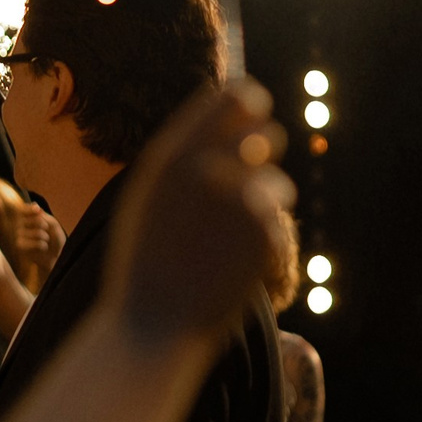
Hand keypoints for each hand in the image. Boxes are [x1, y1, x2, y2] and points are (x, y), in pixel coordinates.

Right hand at [14, 206, 62, 275]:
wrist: (55, 257)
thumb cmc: (54, 240)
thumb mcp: (53, 225)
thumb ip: (44, 215)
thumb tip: (34, 205)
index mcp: (28, 218)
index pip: (25, 209)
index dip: (31, 209)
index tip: (38, 211)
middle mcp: (21, 225)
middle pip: (37, 220)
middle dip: (46, 226)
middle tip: (46, 233)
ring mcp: (20, 236)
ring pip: (38, 232)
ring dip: (46, 237)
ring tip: (45, 241)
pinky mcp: (20, 246)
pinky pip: (35, 243)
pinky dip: (42, 245)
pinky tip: (42, 248)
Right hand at [101, 84, 293, 340]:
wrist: (152, 324)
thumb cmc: (145, 267)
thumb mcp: (147, 200)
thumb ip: (180, 161)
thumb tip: (222, 124)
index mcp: (170, 154)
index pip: (229, 97)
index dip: (249, 106)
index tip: (253, 120)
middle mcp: (202, 163)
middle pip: (264, 127)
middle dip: (266, 148)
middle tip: (256, 174)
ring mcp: (233, 193)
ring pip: (276, 180)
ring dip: (266, 202)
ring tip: (233, 238)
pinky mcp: (260, 226)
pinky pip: (276, 219)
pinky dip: (263, 239)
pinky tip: (235, 263)